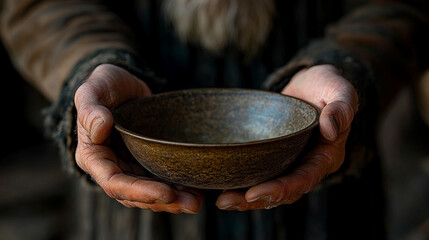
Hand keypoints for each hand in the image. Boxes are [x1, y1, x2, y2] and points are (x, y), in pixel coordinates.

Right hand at [74, 64, 202, 213]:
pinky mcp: (145, 161)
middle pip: (135, 195)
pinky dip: (176, 187)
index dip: (139, 191)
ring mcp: (129, 166)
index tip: (166, 193)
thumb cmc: (104, 85)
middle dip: (163, 201)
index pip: (114, 182)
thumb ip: (91, 109)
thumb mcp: (92, 90)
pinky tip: (196, 189)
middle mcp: (111, 167)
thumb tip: (100, 128)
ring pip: (149, 192)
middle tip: (193, 204)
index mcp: (93, 156)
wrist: (122, 85)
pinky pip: (159, 179)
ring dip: (173, 200)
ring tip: (197, 201)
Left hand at [216, 64, 357, 209]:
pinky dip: (244, 181)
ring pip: (270, 188)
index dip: (281, 189)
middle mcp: (308, 166)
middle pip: (284, 192)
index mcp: (326, 156)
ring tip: (221, 201)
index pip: (304, 179)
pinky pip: (261, 174)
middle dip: (256, 199)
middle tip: (226, 201)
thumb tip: (331, 129)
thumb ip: (341, 107)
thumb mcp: (340, 90)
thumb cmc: (327, 86)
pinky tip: (223, 185)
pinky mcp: (276, 157)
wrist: (311, 85)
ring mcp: (291, 163)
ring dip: (246, 198)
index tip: (254, 193)